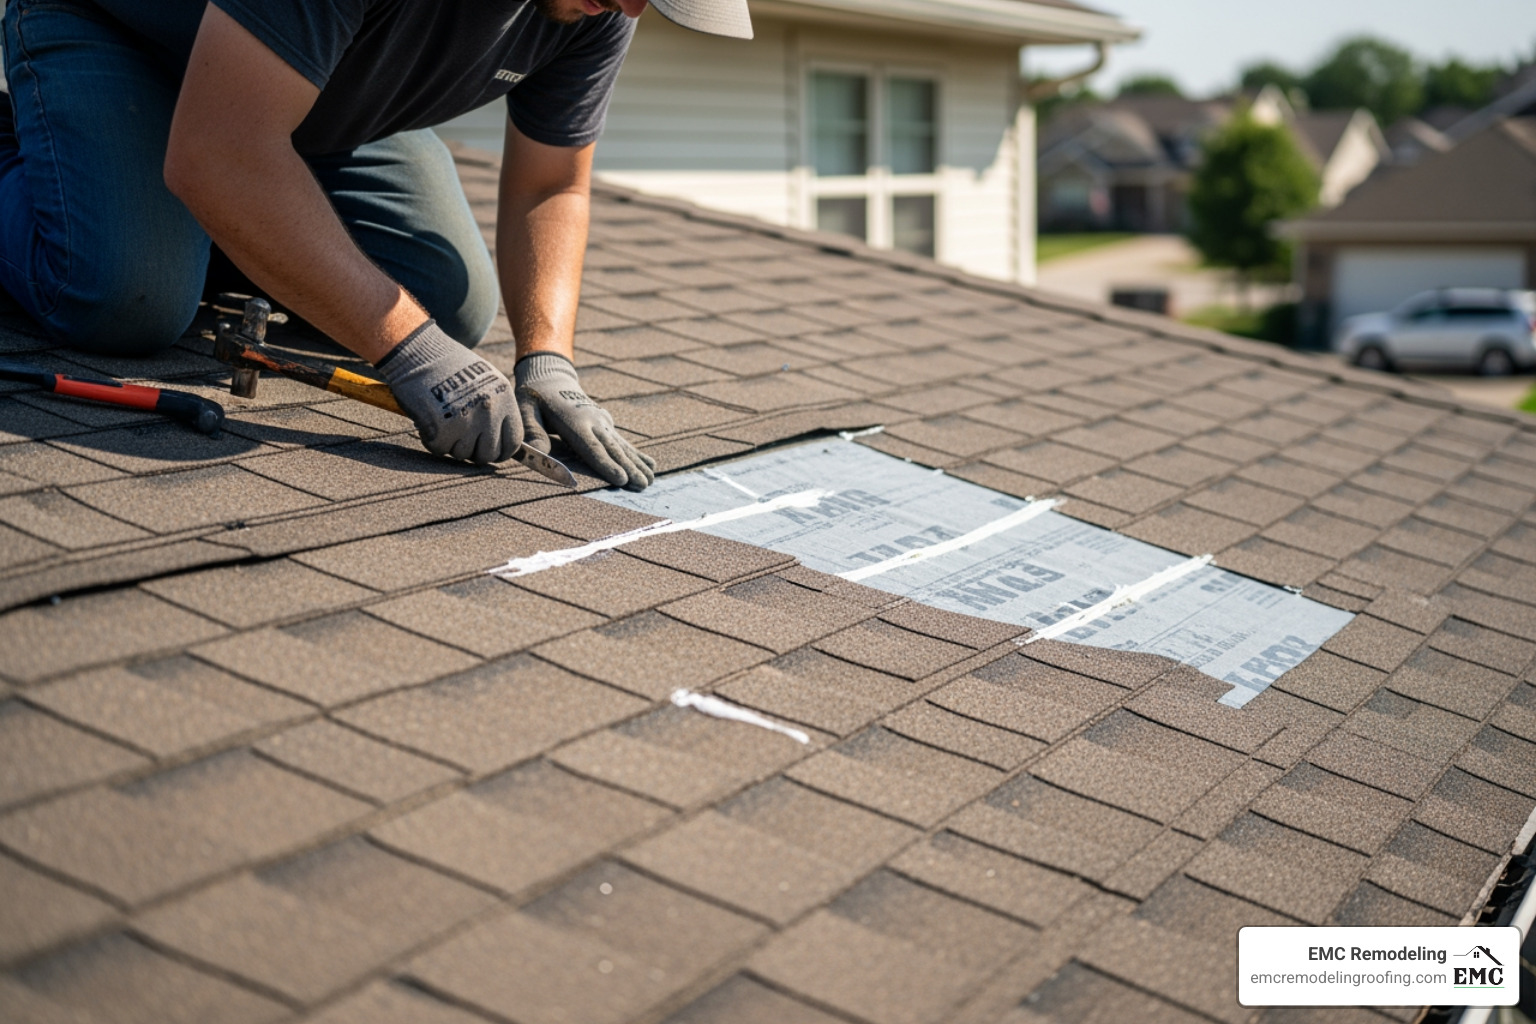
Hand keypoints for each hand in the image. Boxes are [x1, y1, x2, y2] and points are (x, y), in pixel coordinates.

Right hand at [376, 321, 520, 464]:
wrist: (420, 352)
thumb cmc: (451, 366)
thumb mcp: (487, 382)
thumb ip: (498, 409)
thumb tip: (502, 439)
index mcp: (504, 399)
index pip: (513, 442)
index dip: (500, 451)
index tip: (489, 450)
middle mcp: (490, 412)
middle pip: (488, 454)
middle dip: (474, 451)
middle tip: (461, 438)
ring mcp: (467, 421)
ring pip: (463, 454)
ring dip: (451, 444)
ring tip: (443, 421)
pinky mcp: (442, 429)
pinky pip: (440, 449)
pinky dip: (432, 440)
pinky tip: (430, 421)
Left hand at [514, 352, 655, 490]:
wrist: (552, 379)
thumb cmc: (535, 398)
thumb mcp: (526, 411)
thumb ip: (533, 431)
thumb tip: (538, 453)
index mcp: (574, 421)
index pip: (591, 447)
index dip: (606, 464)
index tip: (621, 479)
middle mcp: (594, 422)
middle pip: (613, 450)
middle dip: (629, 469)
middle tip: (643, 485)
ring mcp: (603, 423)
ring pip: (622, 447)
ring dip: (638, 464)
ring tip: (651, 480)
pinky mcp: (607, 425)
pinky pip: (624, 443)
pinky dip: (638, 455)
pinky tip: (651, 465)